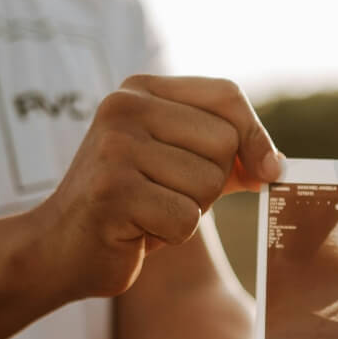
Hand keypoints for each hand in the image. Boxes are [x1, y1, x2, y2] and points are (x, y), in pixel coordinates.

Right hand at [41, 75, 282, 298]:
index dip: (256, 136)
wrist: (61, 248)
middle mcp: (124, 108)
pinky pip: (186, 219)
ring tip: (150, 211)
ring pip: (209, 183)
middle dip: (213, 184)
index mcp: (141, 91)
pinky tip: (138, 230)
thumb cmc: (132, 206)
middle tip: (169, 195)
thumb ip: (229, 156)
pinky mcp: (112, 191)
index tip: (266, 171)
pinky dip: (172, 235)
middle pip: (225, 143)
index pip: (227, 96)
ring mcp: (114, 147)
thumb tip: (276, 164)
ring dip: (190, 211)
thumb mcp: (181, 166)